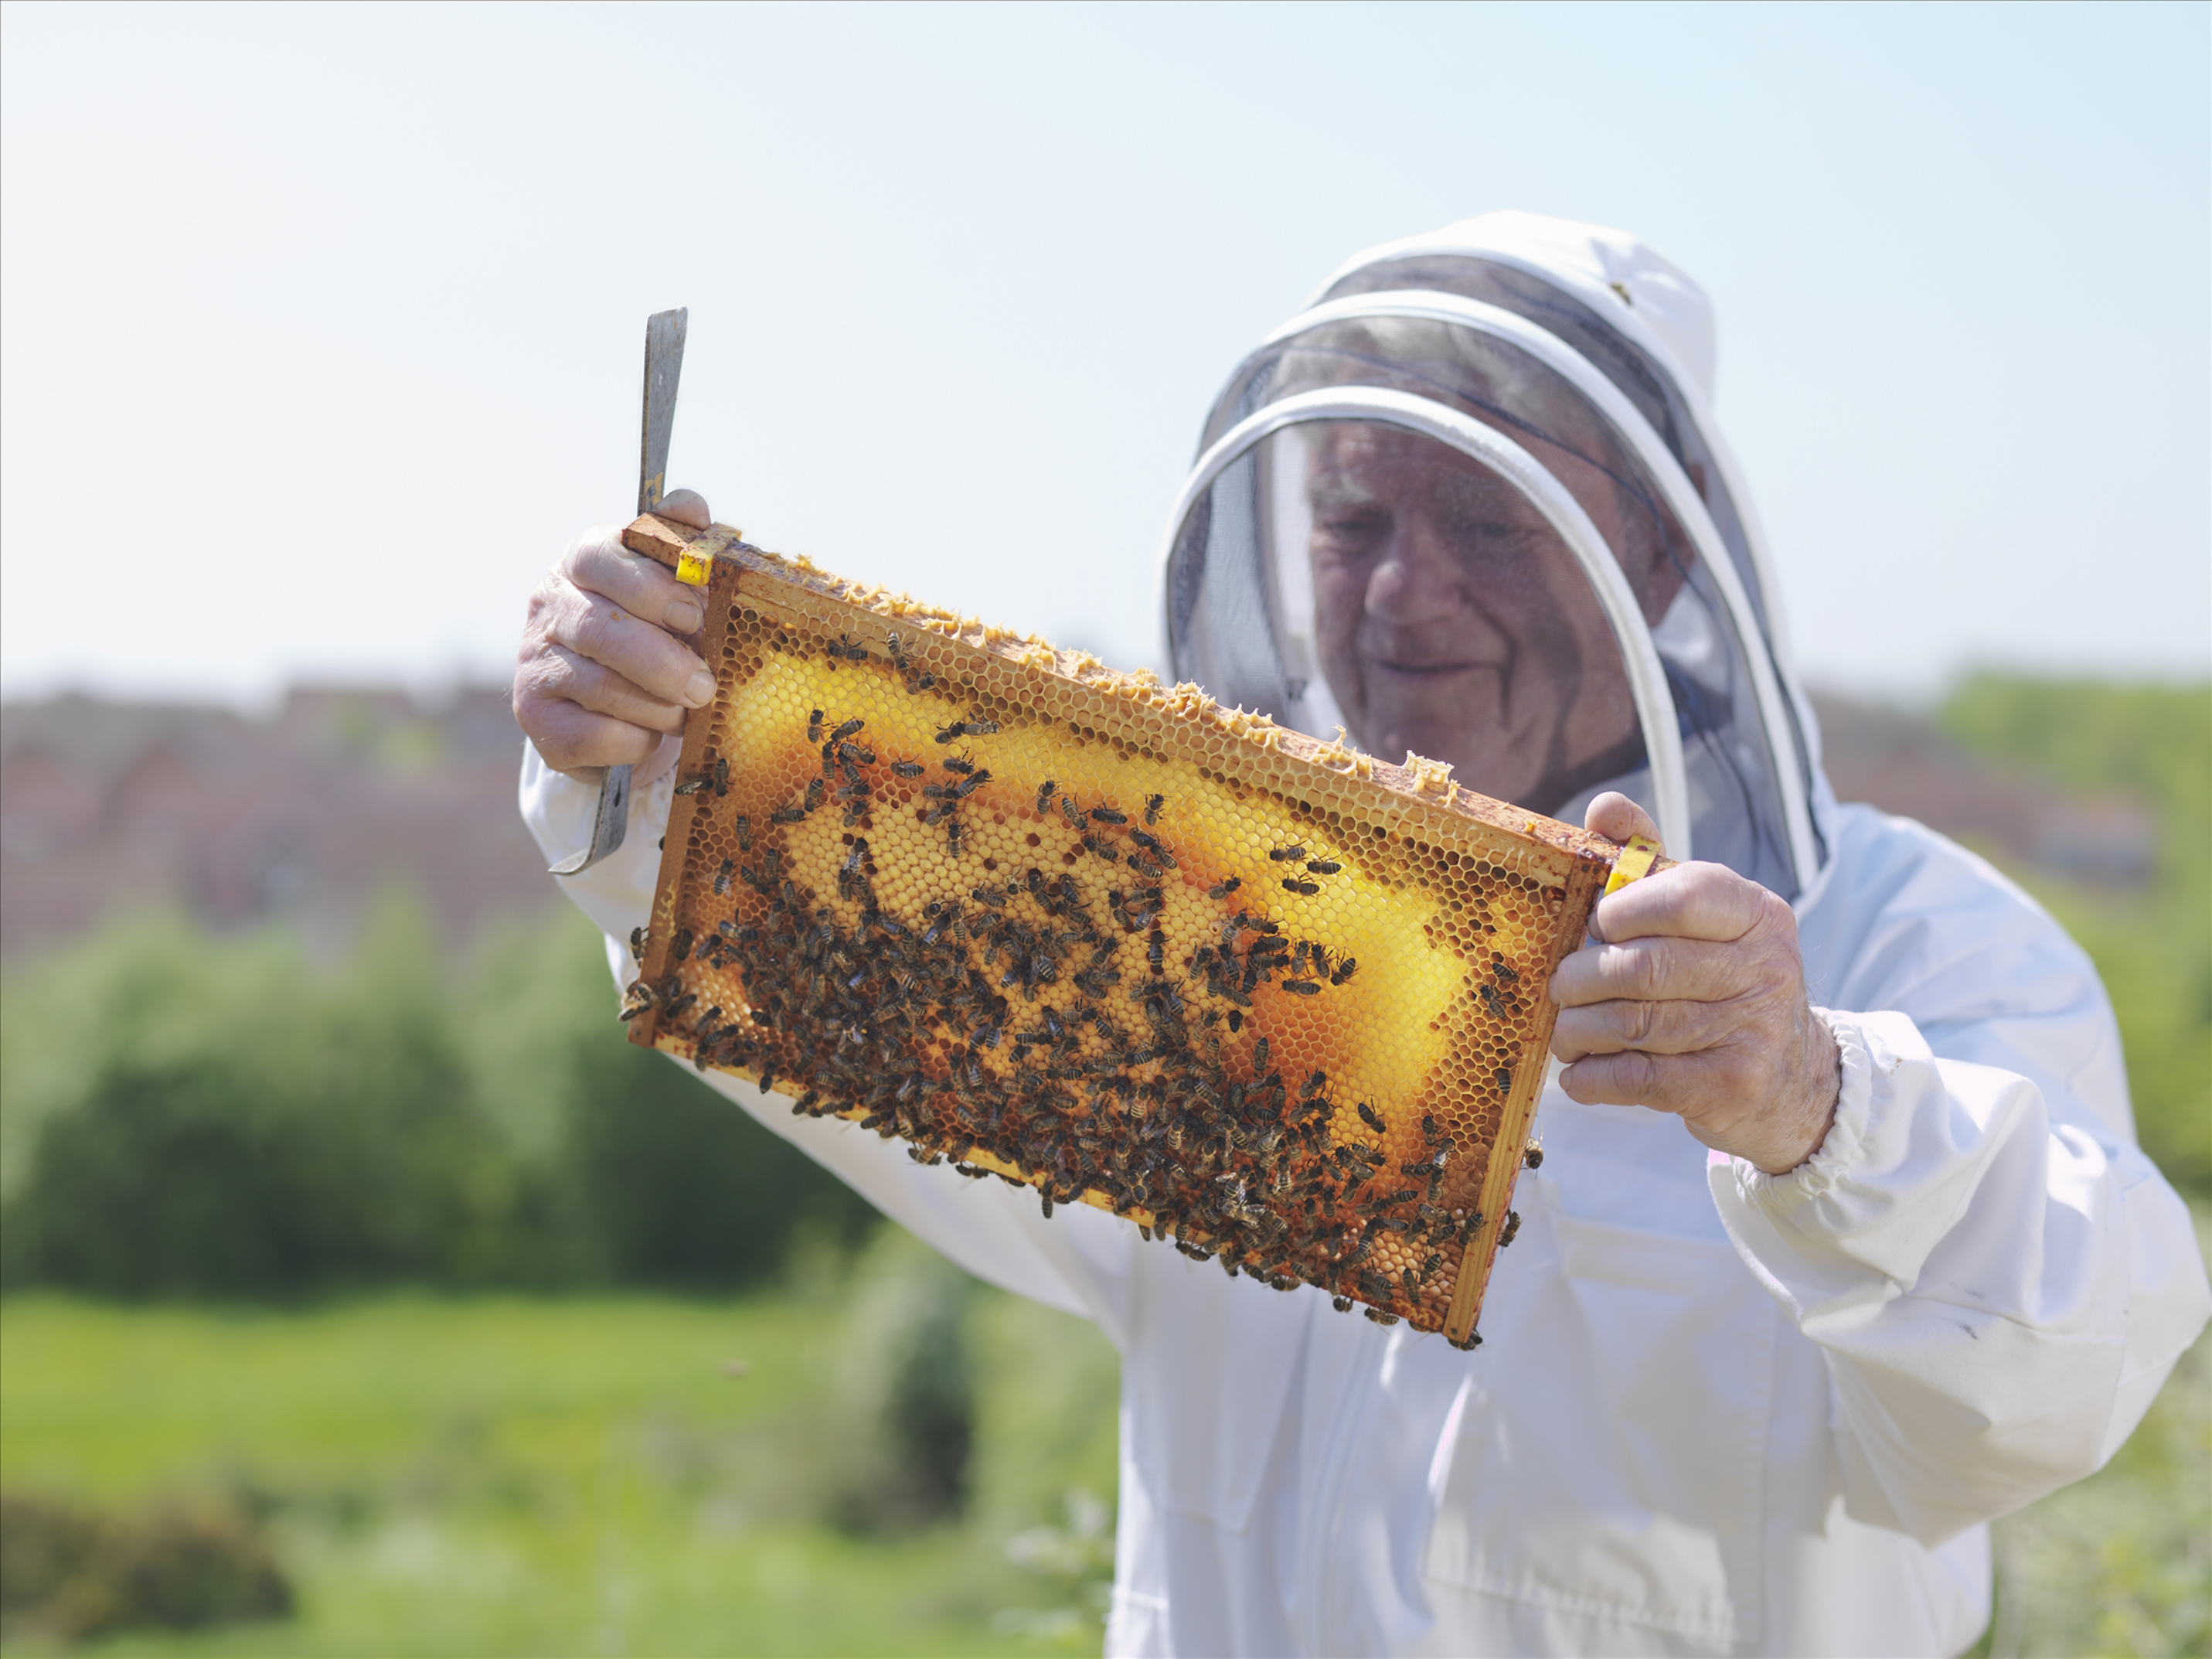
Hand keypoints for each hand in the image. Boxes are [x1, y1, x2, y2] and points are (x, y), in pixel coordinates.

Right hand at [513, 489, 714, 780]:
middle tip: (703, 686)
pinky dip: (633, 740)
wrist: (622, 701)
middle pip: (600, 630)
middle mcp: (548, 606)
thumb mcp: (677, 584)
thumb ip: (684, 544)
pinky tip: (649, 734)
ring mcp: (534, 662)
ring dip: (657, 707)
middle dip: (663, 662)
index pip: (601, 557)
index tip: (693, 615)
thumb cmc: (658, 629)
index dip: (650, 587)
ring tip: (685, 712)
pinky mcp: (535, 718)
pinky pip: (590, 734)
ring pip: (599, 686)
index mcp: (583, 561)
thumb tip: (692, 507)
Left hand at [1547, 793, 1839, 1174]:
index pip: (1681, 896)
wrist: (1791, 1073)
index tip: (1594, 925)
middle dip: (1581, 978)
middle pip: (1644, 967)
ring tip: (1565, 1031)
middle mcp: (1765, 967)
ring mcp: (1754, 1029)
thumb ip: (1646, 858)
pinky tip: (1580, 1073)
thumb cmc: (1720, 977)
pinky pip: (1641, 1078)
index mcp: (1754, 911)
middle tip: (1560, 986)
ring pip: (1635, 1025)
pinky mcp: (1734, 1084)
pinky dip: (1594, 1077)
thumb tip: (1604, 807)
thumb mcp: (1696, 912)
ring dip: (1579, 1031)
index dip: (1620, 910)